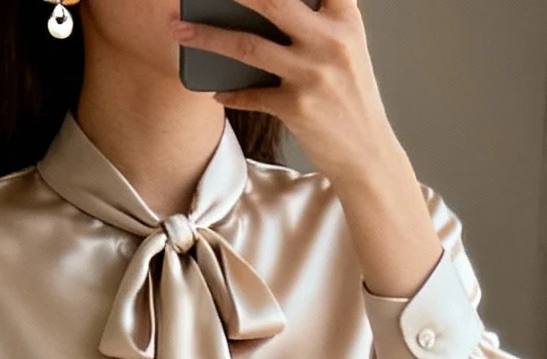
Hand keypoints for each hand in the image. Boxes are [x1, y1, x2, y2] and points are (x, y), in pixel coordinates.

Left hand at [173, 0, 442, 298]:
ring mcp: (312, 74)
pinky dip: (229, 93)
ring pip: (248, 46)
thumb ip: (320, 20)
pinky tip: (215, 89)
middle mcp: (330, 41)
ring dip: (207, 36)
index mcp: (345, 19)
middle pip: (270, 0)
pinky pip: (250, 94)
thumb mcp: (346, 48)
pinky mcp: (297, 108)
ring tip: (178, 30)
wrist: (367, 154)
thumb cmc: (350, 97)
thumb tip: (266, 7)